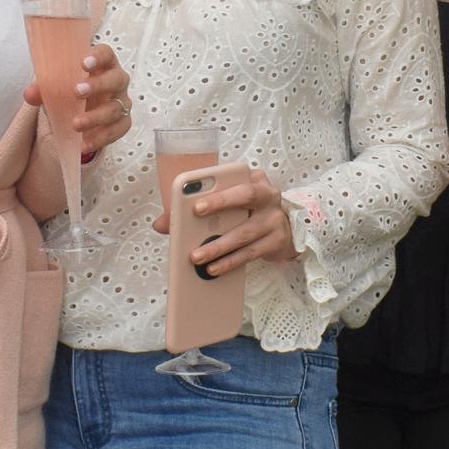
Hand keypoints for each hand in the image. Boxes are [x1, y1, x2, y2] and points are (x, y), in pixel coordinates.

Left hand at [22, 39, 131, 162]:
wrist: (78, 116)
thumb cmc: (70, 93)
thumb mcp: (56, 89)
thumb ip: (43, 89)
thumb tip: (30, 94)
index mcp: (102, 64)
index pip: (107, 54)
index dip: (98, 56)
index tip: (84, 64)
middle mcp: (117, 81)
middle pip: (117, 79)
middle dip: (99, 85)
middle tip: (76, 92)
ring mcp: (121, 102)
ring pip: (116, 108)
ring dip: (95, 116)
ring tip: (75, 124)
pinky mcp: (122, 122)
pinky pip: (117, 130)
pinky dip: (100, 138)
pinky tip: (83, 144)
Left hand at [153, 167, 296, 276]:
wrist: (287, 231)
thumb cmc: (249, 213)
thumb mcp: (231, 204)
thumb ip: (198, 208)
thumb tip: (160, 223)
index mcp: (255, 181)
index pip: (236, 180)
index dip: (218, 191)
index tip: (197, 203)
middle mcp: (269, 197)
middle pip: (246, 197)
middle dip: (220, 205)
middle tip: (195, 216)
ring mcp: (275, 220)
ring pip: (244, 233)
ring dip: (218, 246)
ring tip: (196, 256)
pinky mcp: (277, 243)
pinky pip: (250, 254)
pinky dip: (230, 262)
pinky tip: (213, 269)